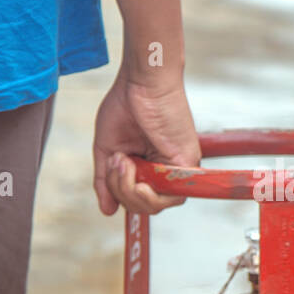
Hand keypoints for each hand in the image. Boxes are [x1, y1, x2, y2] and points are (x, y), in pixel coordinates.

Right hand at [93, 71, 200, 214]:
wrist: (141, 82)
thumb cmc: (125, 105)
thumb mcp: (107, 149)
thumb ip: (105, 181)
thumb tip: (107, 211)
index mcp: (147, 166)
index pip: (136, 199)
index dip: (120, 193)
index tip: (112, 168)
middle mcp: (164, 170)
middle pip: (144, 206)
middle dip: (121, 191)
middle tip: (116, 162)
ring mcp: (177, 170)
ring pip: (155, 206)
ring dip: (129, 190)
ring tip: (123, 161)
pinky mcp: (187, 165)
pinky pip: (170, 197)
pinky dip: (146, 191)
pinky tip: (133, 168)